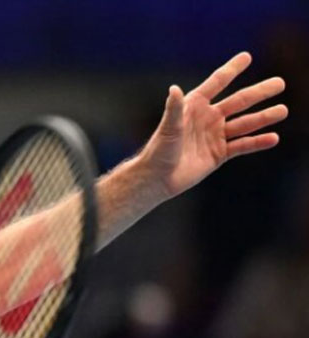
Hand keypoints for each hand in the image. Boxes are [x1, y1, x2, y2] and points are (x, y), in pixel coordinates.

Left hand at [138, 52, 287, 201]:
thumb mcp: (168, 128)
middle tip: (280, 83)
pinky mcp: (218, 154)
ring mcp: (215, 136)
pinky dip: (257, 142)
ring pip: (244, 124)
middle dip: (259, 92)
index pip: (217, 83)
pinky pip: (242, 146)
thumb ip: (174, 109)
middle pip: (239, 102)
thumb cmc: (158, 151)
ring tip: (283, 110)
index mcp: (195, 106)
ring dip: (263, 117)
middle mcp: (208, 118)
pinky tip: (273, 138)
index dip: (231, 69)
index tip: (247, 56)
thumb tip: (174, 88)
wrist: (157, 179)